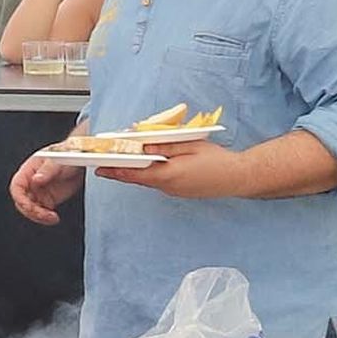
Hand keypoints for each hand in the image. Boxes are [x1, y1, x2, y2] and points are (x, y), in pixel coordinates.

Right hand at [9, 149, 84, 226]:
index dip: (20, 198)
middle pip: (22, 202)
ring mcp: (39, 193)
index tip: (29, 206)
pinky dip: (46, 218)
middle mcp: (31, 183)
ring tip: (52, 217)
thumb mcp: (58, 161)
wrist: (82, 162)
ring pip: (31, 210)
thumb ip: (47, 170)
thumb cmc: (67, 155)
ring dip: (40, 217)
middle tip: (44, 214)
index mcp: (28, 171)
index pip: (17, 187)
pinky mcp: (48, 200)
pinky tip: (54, 218)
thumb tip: (36, 180)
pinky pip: (41, 213)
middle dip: (32, 211)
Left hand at [100, 140, 246, 200]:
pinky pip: (159, 182)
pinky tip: (149, 166)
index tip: (99, 169)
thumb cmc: (216, 160)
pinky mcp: (180, 192)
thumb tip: (144, 146)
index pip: (134, 174)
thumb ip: (165, 146)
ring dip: (137, 172)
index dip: (115, 171)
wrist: (237, 178)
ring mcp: (174, 192)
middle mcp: (168, 187)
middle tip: (105, 165)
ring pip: (149, 181)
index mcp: (168, 175)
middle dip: (122, 171)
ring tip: (124, 163)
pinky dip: (150, 174)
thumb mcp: (189, 146)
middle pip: (139, 178)